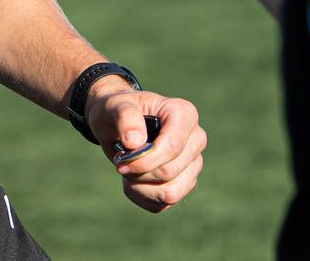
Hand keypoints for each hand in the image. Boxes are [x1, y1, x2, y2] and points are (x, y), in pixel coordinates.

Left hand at [85, 76, 206, 213]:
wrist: (117, 123)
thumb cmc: (117, 110)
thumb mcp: (114, 106)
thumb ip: (125, 117)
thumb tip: (135, 141)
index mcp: (184, 114)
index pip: (172, 148)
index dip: (144, 160)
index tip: (120, 161)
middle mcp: (196, 139)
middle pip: (169, 172)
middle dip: (139, 173)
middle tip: (121, 161)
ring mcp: (193, 163)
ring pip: (171, 193)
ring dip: (140, 187)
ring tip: (128, 170)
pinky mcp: (185, 183)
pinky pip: (164, 204)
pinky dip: (142, 196)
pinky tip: (133, 180)